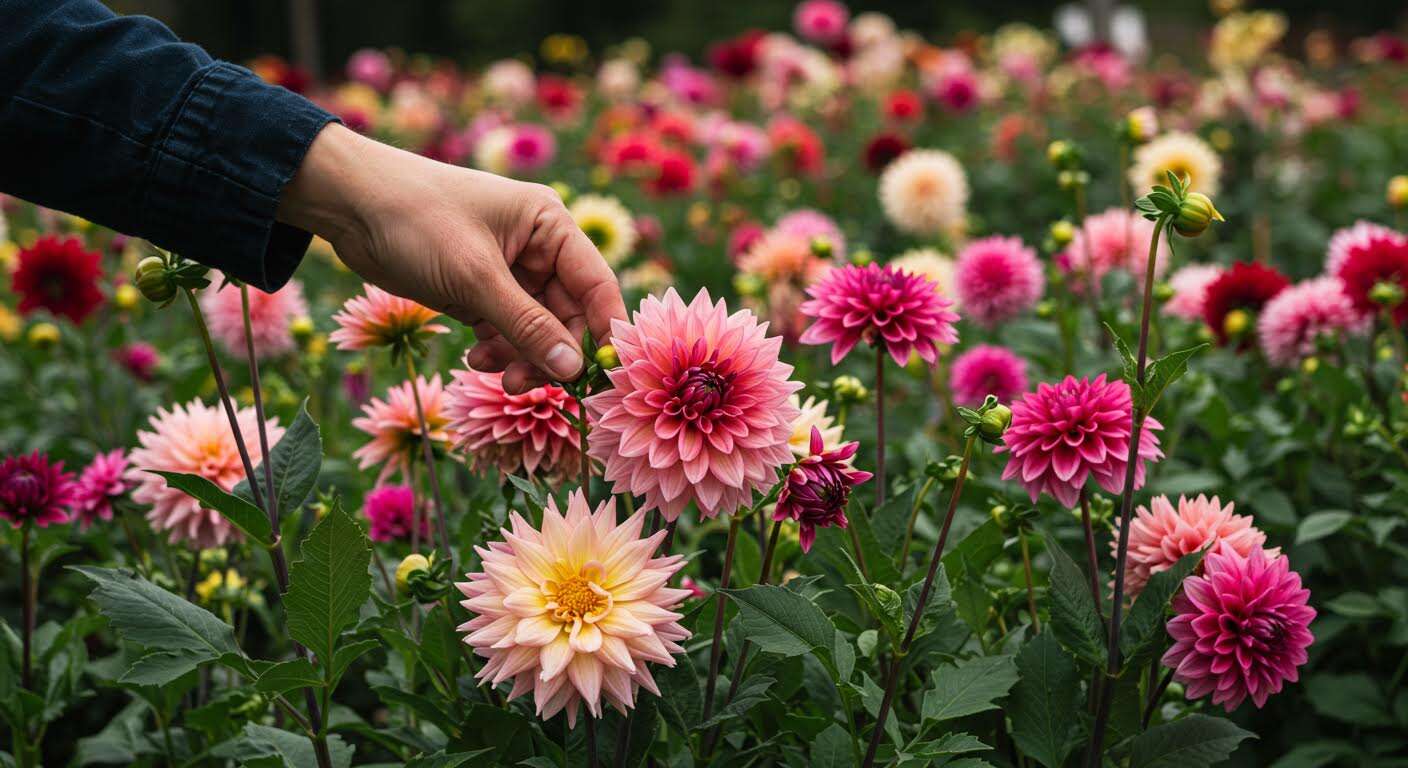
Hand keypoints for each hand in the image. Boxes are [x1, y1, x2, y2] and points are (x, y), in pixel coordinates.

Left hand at [277, 123, 625, 392]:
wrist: (347, 203)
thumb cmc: (416, 221)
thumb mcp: (475, 277)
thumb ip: (527, 327)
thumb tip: (573, 370)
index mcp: (550, 226)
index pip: (597, 285)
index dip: (602, 332)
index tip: (601, 377)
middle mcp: (538, 248)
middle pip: (567, 315)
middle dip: (551, 352)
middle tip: (526, 384)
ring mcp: (509, 271)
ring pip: (536, 330)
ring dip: (521, 357)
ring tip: (494, 372)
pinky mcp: (479, 290)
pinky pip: (506, 331)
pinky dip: (497, 350)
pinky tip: (476, 358)